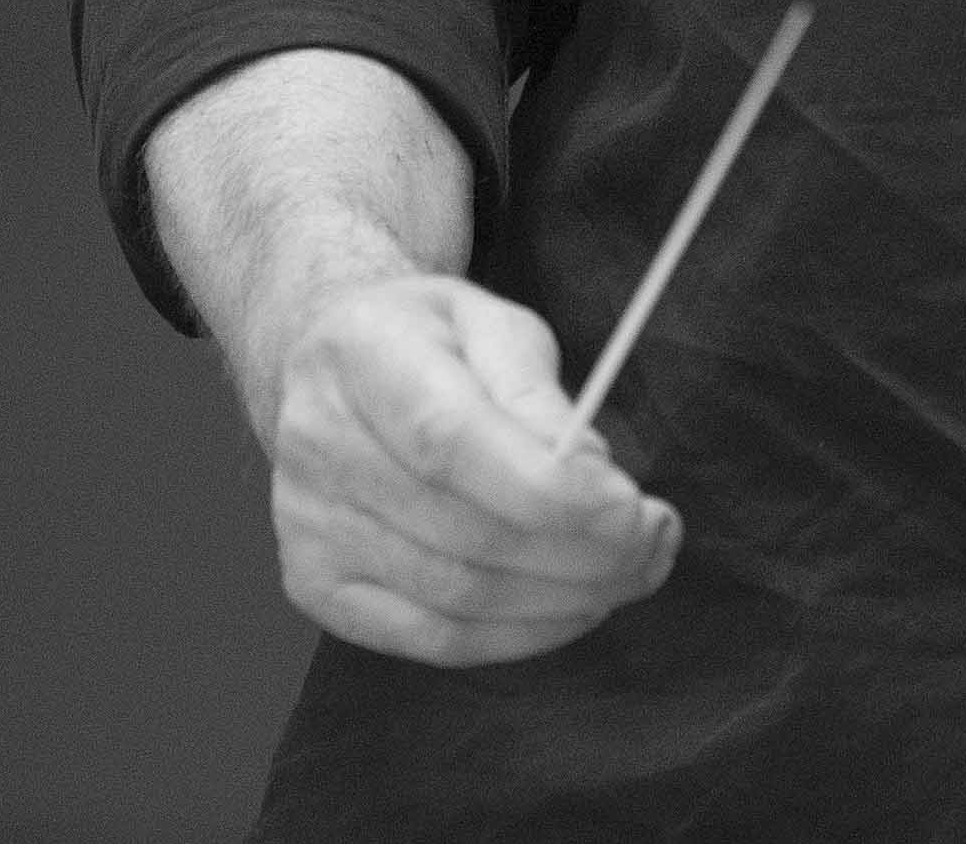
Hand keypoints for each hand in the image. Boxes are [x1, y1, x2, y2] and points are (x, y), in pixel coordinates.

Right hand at [265, 271, 680, 666]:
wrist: (336, 363)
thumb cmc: (437, 340)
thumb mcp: (494, 324)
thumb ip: (537, 395)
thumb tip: (589, 476)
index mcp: (362, 354)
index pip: (452, 442)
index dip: (549, 490)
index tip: (633, 507)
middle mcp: (319, 447)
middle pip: (463, 533)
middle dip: (581, 552)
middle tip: (659, 541)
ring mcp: (306, 528)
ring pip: (454, 598)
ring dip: (563, 599)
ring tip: (635, 571)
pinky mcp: (316, 586)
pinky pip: (429, 640)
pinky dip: (517, 635)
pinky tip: (577, 606)